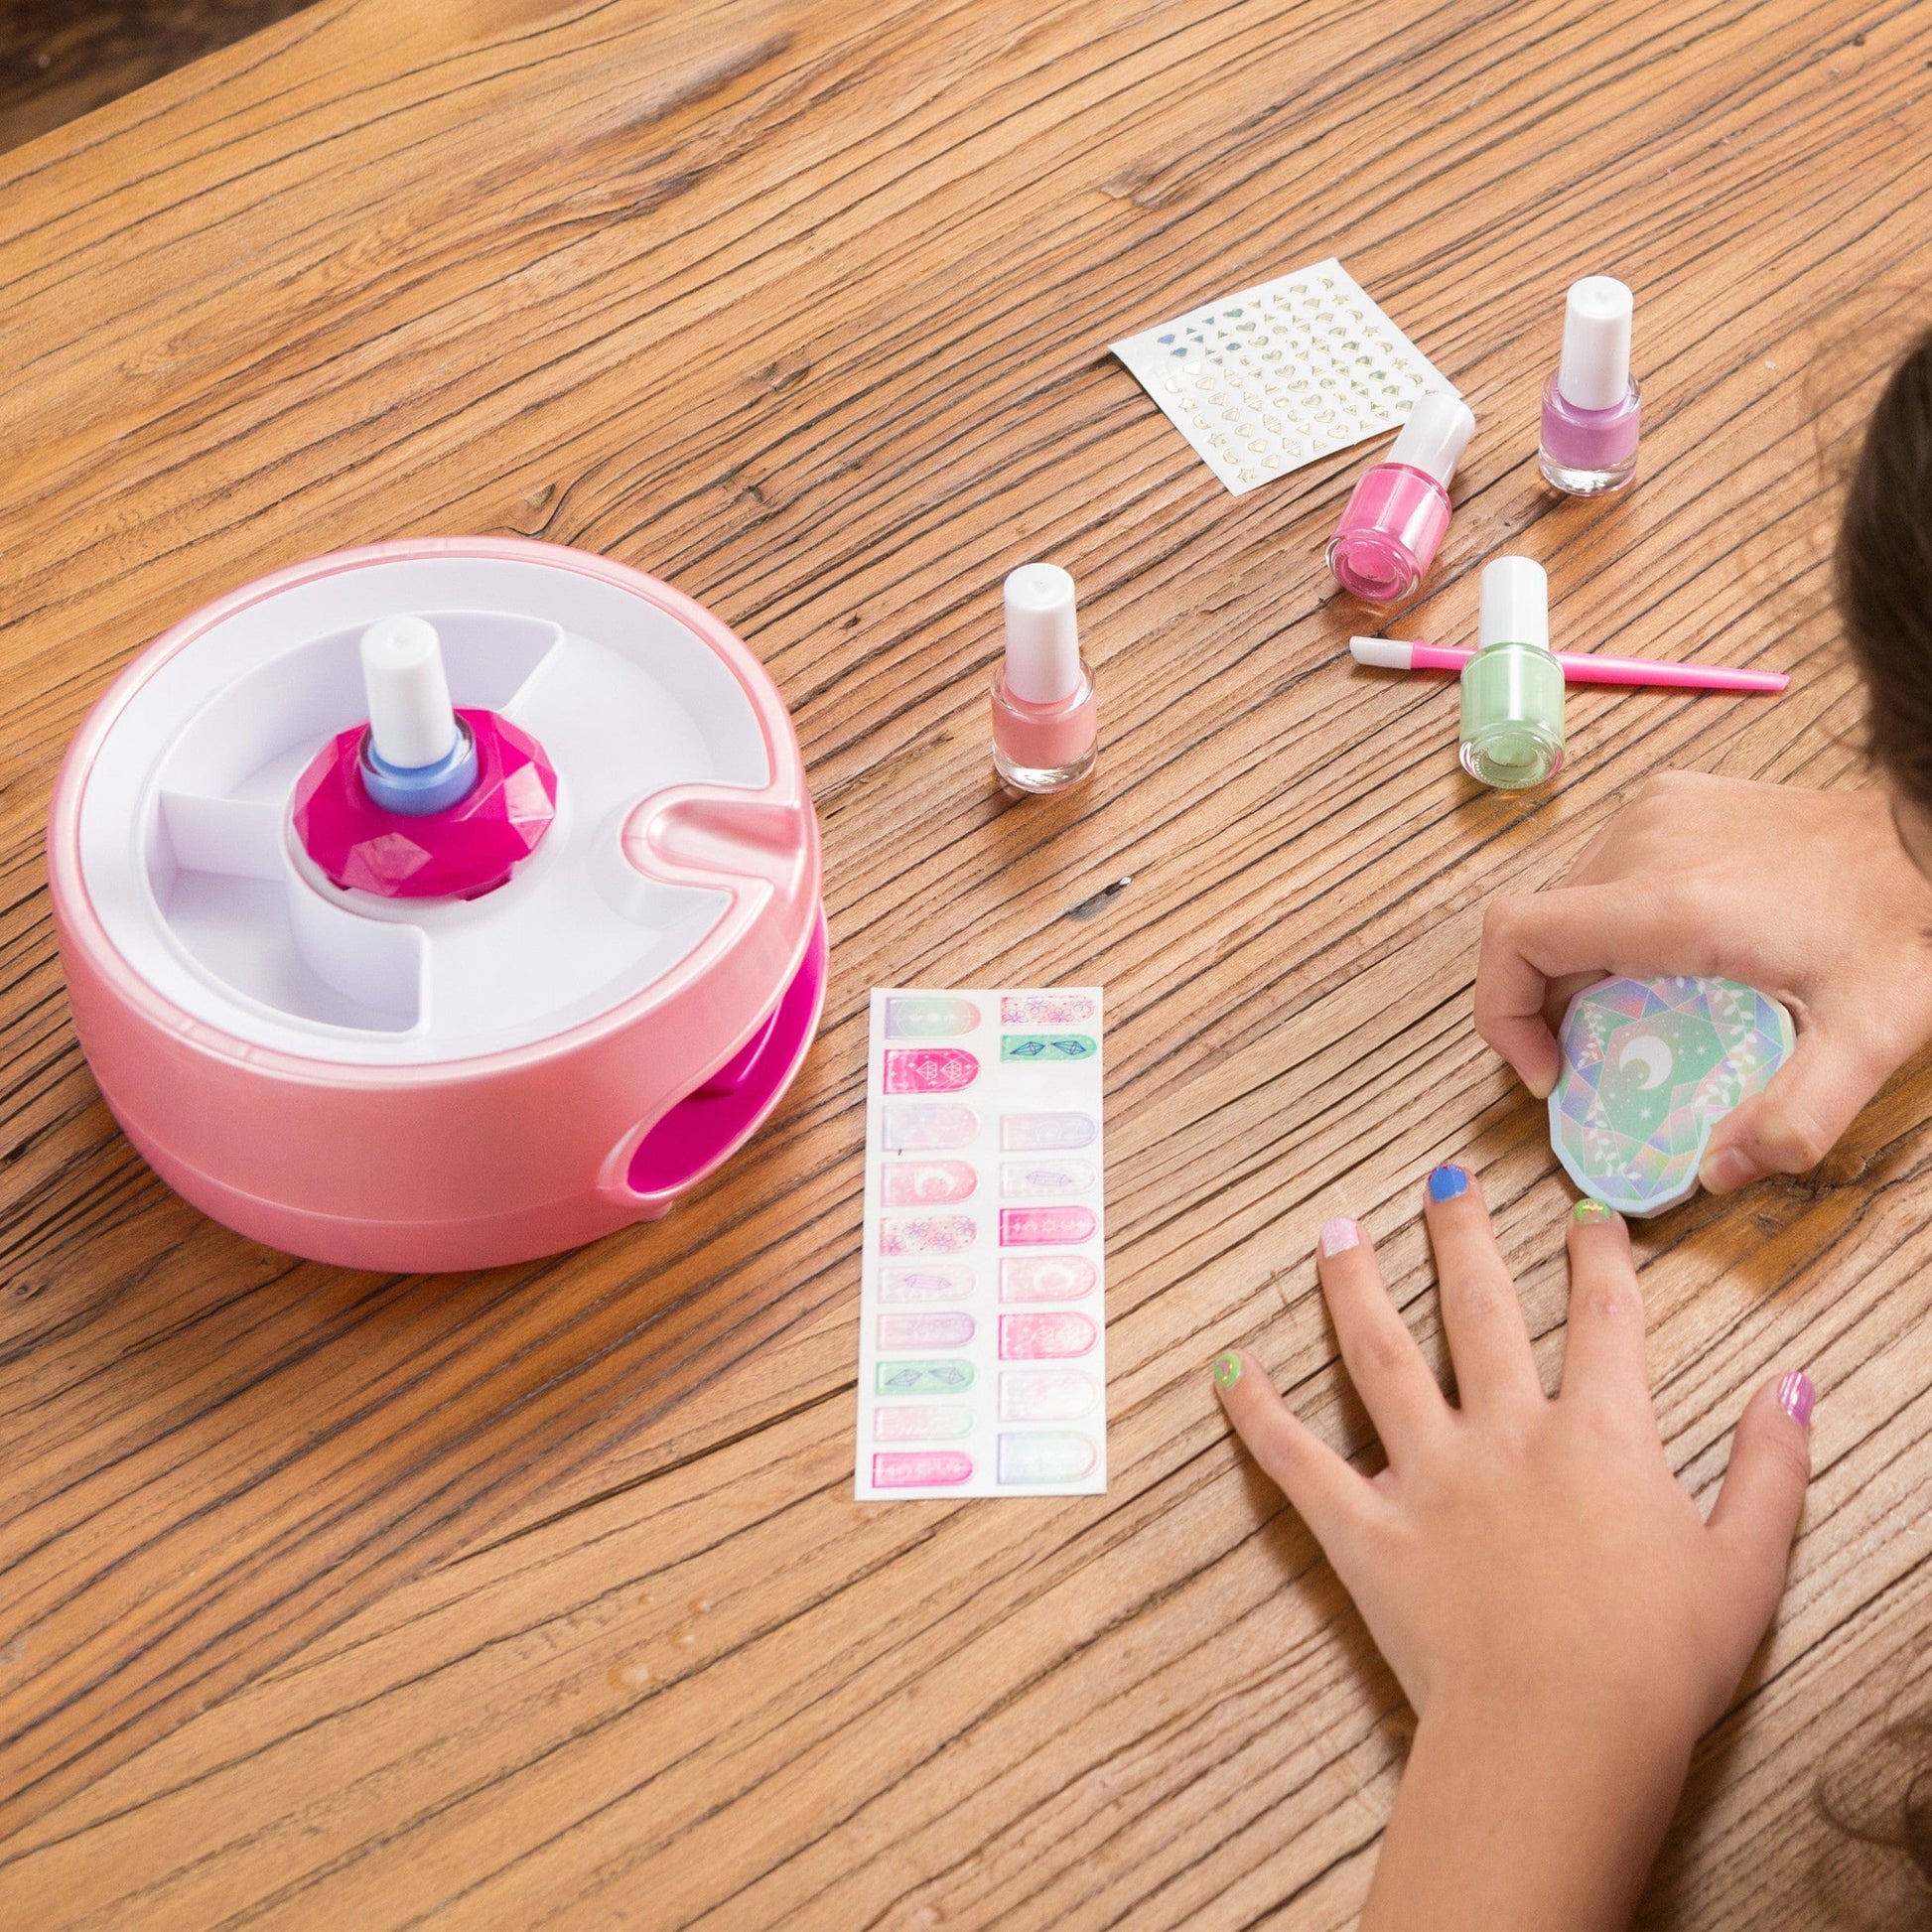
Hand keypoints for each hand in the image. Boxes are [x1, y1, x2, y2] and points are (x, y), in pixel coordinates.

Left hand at [1213, 1168, 1813, 1930]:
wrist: (1562, 1737)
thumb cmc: (1659, 1664)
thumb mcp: (1746, 1565)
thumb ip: (1769, 1468)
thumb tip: (1789, 1385)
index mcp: (1599, 1437)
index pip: (1603, 1320)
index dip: (1597, 1258)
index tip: (1585, 1211)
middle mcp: (1506, 1435)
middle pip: (1478, 1311)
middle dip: (1461, 1237)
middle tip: (1443, 1179)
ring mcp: (1428, 1476)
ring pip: (1380, 1357)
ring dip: (1355, 1287)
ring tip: (1335, 1232)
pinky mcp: (1367, 1530)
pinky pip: (1298, 1460)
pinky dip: (1256, 1413)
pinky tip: (1226, 1367)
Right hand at [1475, 771, 1931, 1190]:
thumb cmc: (1905, 923)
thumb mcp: (1867, 1041)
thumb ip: (1792, 1121)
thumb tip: (1716, 1172)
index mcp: (1672, 902)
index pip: (1517, 936)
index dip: (1502, 1012)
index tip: (1548, 1068)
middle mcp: (1647, 843)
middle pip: (1539, 933)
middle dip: (1554, 1009)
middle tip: (1613, 1060)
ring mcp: (1655, 812)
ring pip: (1566, 904)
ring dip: (1583, 968)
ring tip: (1651, 1010)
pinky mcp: (1670, 801)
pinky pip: (1602, 873)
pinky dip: (1612, 926)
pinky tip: (1675, 955)